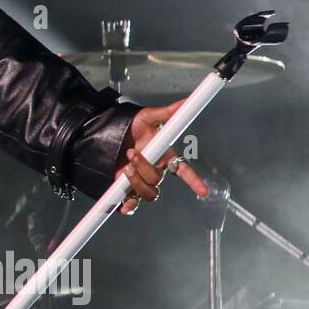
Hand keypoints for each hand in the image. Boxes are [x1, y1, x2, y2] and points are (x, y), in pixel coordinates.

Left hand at [114, 98, 209, 215]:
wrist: (105, 132)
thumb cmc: (129, 125)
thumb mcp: (147, 116)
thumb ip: (167, 112)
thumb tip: (185, 102)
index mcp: (164, 156)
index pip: (183, 170)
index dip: (194, 181)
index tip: (203, 191)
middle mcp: (155, 170)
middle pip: (158, 181)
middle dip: (145, 168)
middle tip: (132, 153)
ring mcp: (141, 180)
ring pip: (148, 193)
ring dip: (137, 182)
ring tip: (126, 168)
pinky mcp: (126, 188)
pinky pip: (132, 204)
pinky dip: (129, 206)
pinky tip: (123, 205)